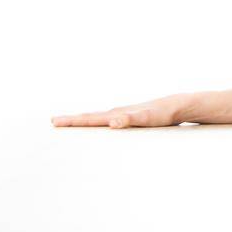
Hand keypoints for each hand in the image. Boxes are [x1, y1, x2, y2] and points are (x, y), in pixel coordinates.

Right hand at [51, 94, 186, 128]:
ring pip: (98, 118)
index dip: (72, 121)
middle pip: (90, 117)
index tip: (54, 121)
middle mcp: (117, 113)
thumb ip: (131, 119)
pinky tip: (98, 125)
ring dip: (83, 121)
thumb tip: (112, 122)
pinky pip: (110, 121)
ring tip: (68, 123)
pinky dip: (99, 123)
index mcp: (117, 114)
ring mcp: (124, 115)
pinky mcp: (131, 118)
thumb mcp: (147, 118)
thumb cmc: (163, 113)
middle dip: (72, 120)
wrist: (178, 106)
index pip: (89, 119)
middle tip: (53, 121)